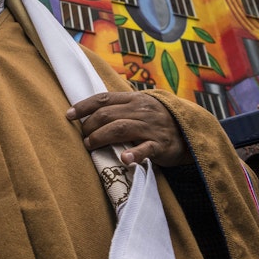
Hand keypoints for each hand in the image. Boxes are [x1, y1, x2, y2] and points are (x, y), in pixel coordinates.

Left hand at [66, 91, 190, 166]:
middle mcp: (141, 110)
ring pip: (120, 128)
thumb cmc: (156, 120)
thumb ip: (119, 107)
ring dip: (101, 137)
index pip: (103, 99)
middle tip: (82, 137)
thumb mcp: (139, 107)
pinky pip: (146, 149)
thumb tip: (88, 111)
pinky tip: (124, 159)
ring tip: (90, 145)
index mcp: (133, 99)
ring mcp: (151, 127)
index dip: (83, 106)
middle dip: (90, 126)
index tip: (68, 115)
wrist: (190, 131)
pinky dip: (134, 154)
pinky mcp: (161, 144)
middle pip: (107, 114)